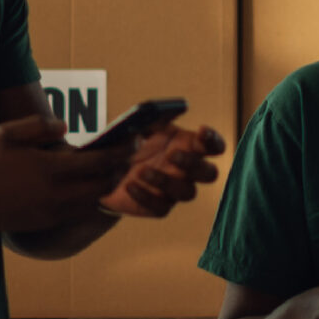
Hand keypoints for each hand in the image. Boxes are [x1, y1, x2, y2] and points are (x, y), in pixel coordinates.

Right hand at [0, 116, 132, 232]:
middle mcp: (57, 193)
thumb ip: (39, 126)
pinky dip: (91, 201)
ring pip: (94, 201)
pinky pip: (79, 212)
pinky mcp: (46, 223)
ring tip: (114, 173)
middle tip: (129, 158)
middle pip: (103, 184)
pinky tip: (90, 190)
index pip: (99, 161)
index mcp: (50, 168)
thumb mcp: (7, 133)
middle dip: (120, 170)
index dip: (120, 151)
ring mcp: (52, 211)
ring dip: (107, 187)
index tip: (133, 141)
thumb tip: (65, 128)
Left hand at [101, 124, 226, 218]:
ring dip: (165, 181)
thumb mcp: (138, 127)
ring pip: (187, 192)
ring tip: (141, 171)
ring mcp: (175, 191)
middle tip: (172, 155)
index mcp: (188, 146)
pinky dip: (145, 196)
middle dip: (194, 164)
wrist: (105, 172)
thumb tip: (165, 110)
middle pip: (209, 174)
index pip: (214, 146)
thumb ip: (152, 119)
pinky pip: (161, 207)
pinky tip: (130, 186)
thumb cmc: (128, 144)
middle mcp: (187, 171)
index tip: (202, 131)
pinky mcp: (159, 207)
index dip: (213, 140)